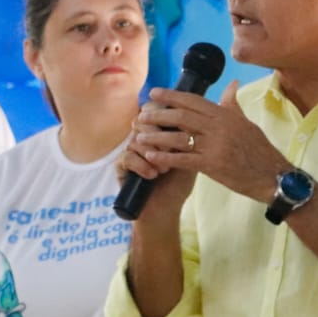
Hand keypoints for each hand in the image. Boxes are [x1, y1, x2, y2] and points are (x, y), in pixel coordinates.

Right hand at [116, 101, 198, 219]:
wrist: (166, 208)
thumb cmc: (179, 182)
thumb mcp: (190, 156)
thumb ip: (191, 135)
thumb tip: (196, 116)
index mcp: (159, 130)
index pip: (156, 109)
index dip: (165, 114)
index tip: (181, 130)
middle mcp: (143, 136)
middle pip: (143, 119)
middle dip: (159, 134)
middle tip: (171, 150)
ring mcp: (130, 150)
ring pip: (135, 138)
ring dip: (152, 154)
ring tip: (164, 170)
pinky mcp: (121, 165)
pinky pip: (127, 156)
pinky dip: (141, 165)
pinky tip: (152, 175)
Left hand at [129, 83, 286, 204]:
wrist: (273, 176)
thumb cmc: (261, 151)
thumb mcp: (248, 124)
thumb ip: (233, 105)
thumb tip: (232, 84)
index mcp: (227, 115)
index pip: (194, 100)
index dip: (172, 96)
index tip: (155, 93)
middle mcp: (220, 127)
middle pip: (182, 116)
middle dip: (158, 114)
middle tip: (142, 114)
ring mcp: (215, 146)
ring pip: (179, 137)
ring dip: (157, 136)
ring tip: (140, 135)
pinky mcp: (212, 165)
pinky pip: (183, 159)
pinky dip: (165, 157)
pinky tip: (151, 155)